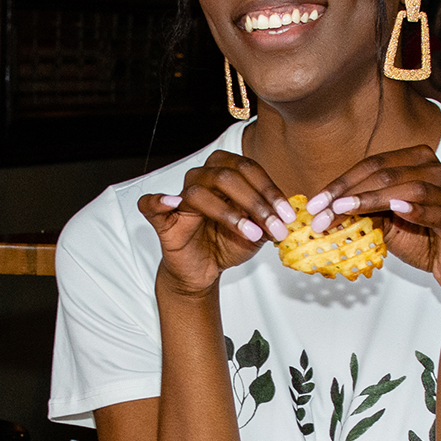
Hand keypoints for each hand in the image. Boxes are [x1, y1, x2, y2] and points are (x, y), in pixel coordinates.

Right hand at [137, 151, 296, 295]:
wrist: (204, 271)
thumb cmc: (227, 244)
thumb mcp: (257, 232)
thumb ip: (269, 220)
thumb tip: (286, 216)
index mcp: (225, 174)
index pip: (248, 170)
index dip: (270, 191)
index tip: (288, 216)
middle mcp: (202, 179)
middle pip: (227, 176)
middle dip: (256, 203)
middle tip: (276, 228)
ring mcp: (180, 198)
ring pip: (200, 191)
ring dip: (229, 213)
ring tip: (251, 234)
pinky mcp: (163, 219)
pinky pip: (151, 204)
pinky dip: (158, 201)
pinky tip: (172, 203)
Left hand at [307, 146, 440, 300]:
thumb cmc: (426, 240)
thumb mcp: (388, 224)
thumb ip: (365, 211)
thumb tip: (327, 211)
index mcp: (417, 163)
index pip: (373, 165)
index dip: (342, 182)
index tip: (315, 202)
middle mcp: (436, 171)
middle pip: (386, 173)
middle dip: (349, 193)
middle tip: (323, 211)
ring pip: (408, 187)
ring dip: (372, 199)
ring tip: (345, 210)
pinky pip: (436, 211)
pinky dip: (415, 209)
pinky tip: (395, 210)